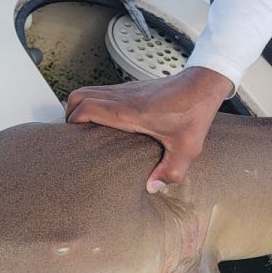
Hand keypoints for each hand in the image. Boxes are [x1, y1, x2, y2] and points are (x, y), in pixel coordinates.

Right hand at [64, 66, 232, 191]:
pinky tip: (107, 122)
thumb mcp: (186, 147)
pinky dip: (96, 104)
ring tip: (85, 130)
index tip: (73, 139)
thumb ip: (170, 171)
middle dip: (69, 114)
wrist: (202, 85)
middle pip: (78, 96)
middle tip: (75, 135)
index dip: (72, 122)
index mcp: (129, 111)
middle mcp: (122, 97)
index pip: (85, 107)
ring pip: (89, 90)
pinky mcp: (132, 88)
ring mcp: (126, 90)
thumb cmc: (194, 112)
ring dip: (81, 107)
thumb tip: (152, 187)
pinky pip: (103, 92)